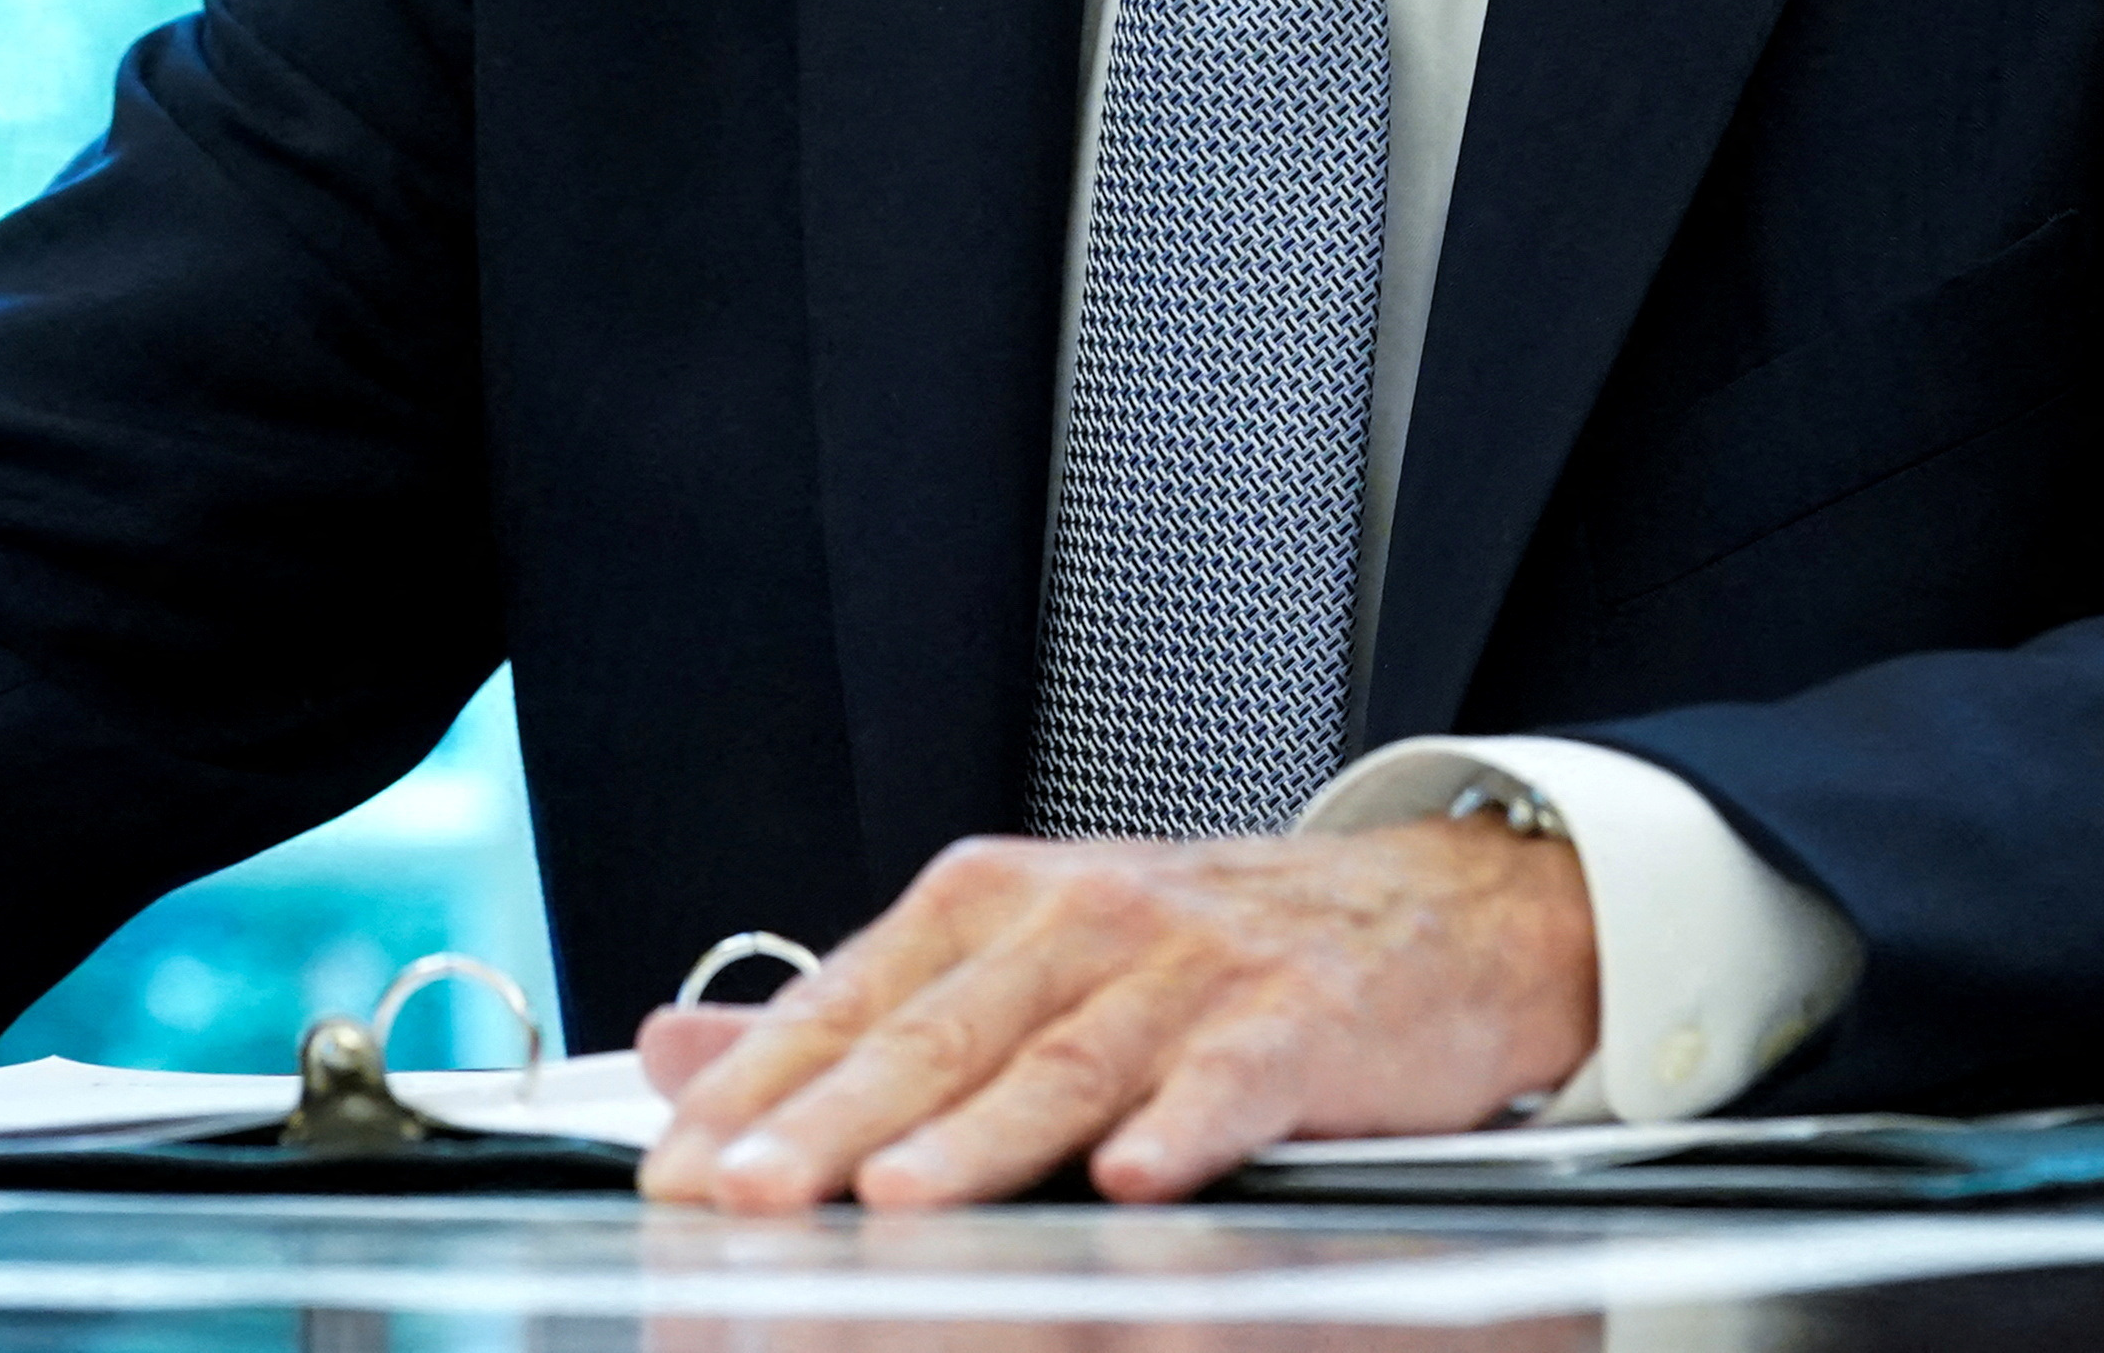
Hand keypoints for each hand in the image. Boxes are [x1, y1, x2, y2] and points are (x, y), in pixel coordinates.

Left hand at [629, 814, 1590, 1210]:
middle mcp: (1080, 918)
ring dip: (978, 1137)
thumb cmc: (1206, 950)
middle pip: (937, 1034)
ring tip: (899, 1201)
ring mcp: (1190, 966)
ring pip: (1064, 1059)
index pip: (851, 1000)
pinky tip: (1134, 1175)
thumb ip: (852, 1014)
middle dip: (832, 1122)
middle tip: (747, 1193)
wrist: (1429, 910)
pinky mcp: (1299, 1018)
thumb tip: (674, 1052)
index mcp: (994, 903)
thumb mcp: (1017, 955)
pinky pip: (1231, 1078)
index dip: (759, 1089)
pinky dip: (1181, 1127)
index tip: (678, 1170)